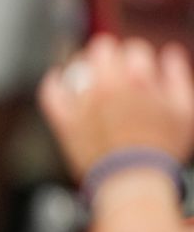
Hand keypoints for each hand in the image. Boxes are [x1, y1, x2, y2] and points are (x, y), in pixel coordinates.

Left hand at [40, 34, 193, 179]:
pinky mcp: (65, 120)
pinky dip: (54, 82)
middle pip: (102, 49)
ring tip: (89, 73)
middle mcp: (107, 86)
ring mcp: (83, 102)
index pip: (133, 49)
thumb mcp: (184, 111)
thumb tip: (169, 54)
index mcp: (138, 80)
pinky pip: (51, 92)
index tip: (136, 70)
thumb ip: (177, 78)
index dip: (136, 58)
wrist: (132, 183)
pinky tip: (58, 79)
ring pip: (76, 65)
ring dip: (83, 64)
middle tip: (112, 67)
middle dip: (109, 55)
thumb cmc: (161, 150)